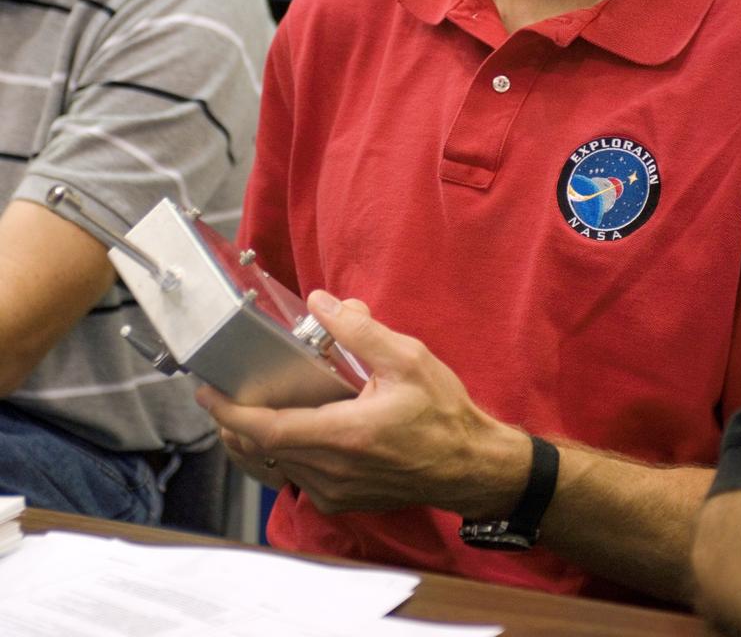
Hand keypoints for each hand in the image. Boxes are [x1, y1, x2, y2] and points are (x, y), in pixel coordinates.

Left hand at [196, 289, 530, 516]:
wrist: (470, 466)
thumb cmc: (443, 414)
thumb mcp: (407, 358)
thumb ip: (360, 331)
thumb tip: (323, 304)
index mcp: (346, 435)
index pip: (269, 429)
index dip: (232, 412)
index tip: (207, 393)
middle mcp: (334, 471)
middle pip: (262, 450)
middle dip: (233, 421)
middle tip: (218, 391)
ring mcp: (335, 491)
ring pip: (275, 467)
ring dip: (252, 439)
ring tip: (240, 408)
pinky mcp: (340, 499)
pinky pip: (294, 477)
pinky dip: (276, 454)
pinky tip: (279, 430)